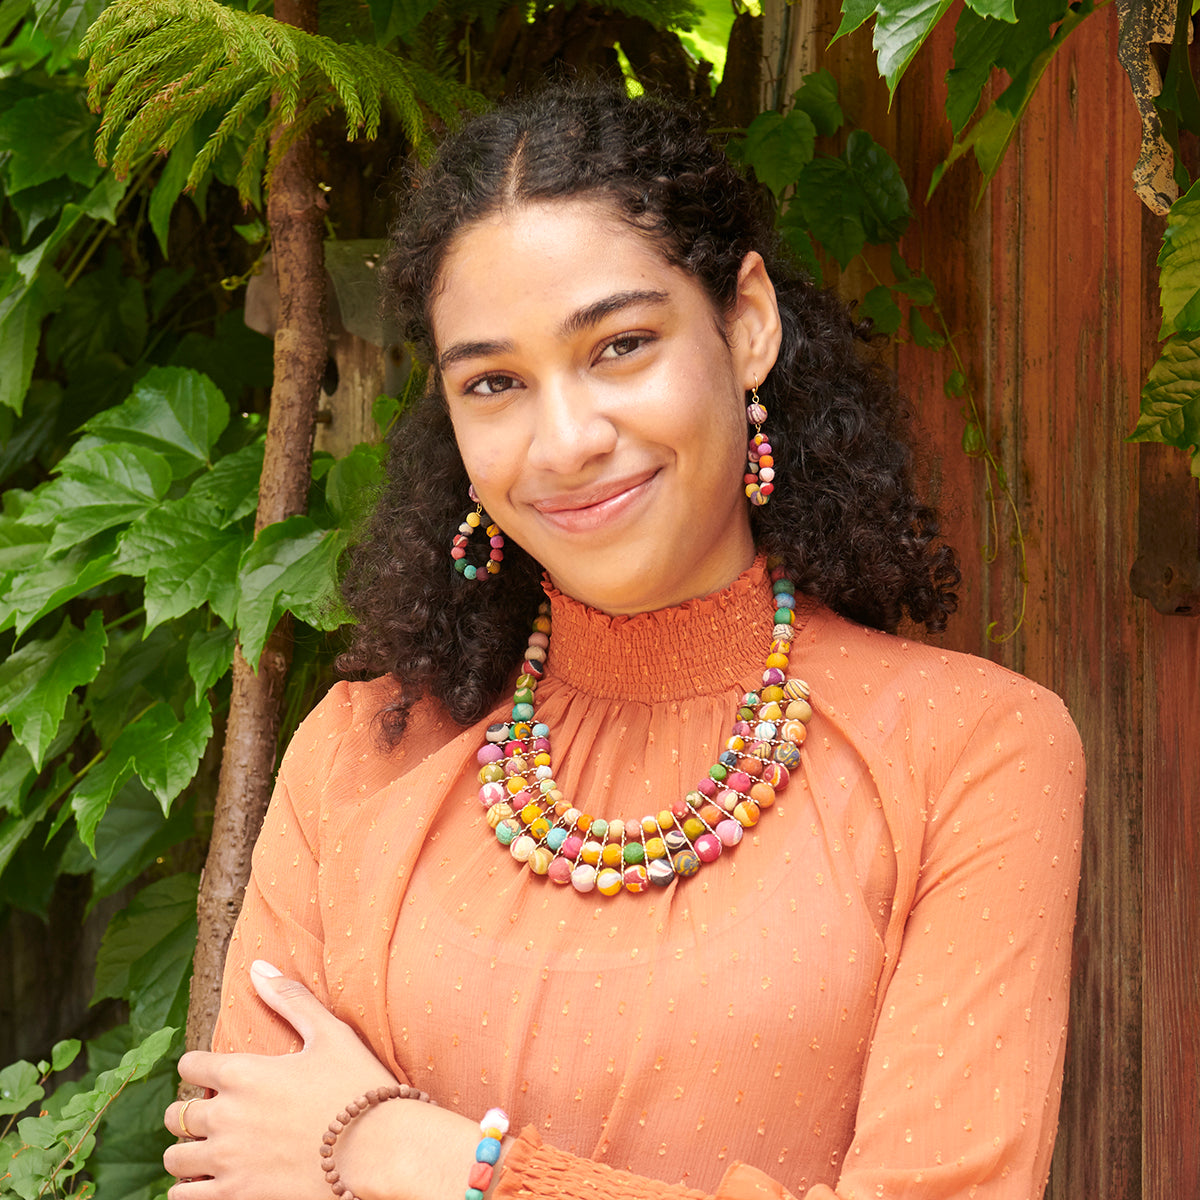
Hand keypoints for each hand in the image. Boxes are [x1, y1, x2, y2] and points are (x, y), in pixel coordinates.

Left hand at [163, 959, 397, 1199]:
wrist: (378, 1149)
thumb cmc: (357, 1086)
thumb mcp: (330, 1033)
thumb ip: (289, 999)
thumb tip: (257, 966)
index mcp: (242, 1073)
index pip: (190, 1066)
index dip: (198, 1067)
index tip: (212, 1074)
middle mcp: (225, 1116)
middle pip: (176, 1115)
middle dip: (188, 1113)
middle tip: (213, 1115)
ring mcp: (227, 1161)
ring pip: (175, 1159)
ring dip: (187, 1153)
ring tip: (206, 1151)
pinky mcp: (236, 1197)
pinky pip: (184, 1197)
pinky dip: (188, 1190)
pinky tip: (207, 1183)